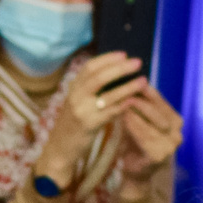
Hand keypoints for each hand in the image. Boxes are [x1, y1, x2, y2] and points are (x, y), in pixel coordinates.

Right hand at [35, 54, 145, 183]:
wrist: (60, 147)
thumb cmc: (73, 123)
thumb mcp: (78, 101)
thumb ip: (90, 88)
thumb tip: (114, 73)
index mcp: (74, 87)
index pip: (90, 66)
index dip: (108, 59)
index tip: (124, 54)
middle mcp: (76, 96)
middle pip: (99, 77)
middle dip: (120, 68)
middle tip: (137, 63)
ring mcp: (81, 110)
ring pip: (107, 95)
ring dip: (127, 87)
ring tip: (143, 81)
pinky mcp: (88, 125)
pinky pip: (109, 113)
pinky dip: (123, 105)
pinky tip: (133, 101)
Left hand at [113, 82, 182, 181]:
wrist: (135, 173)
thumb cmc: (136, 144)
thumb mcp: (140, 121)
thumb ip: (140, 106)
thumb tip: (132, 82)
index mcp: (175, 122)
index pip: (162, 102)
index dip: (148, 92)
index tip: (133, 80)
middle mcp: (177, 133)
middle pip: (158, 111)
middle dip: (141, 100)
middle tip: (126, 90)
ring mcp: (170, 146)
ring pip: (150, 123)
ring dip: (136, 112)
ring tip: (122, 102)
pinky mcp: (160, 156)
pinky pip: (144, 137)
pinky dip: (134, 126)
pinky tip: (123, 118)